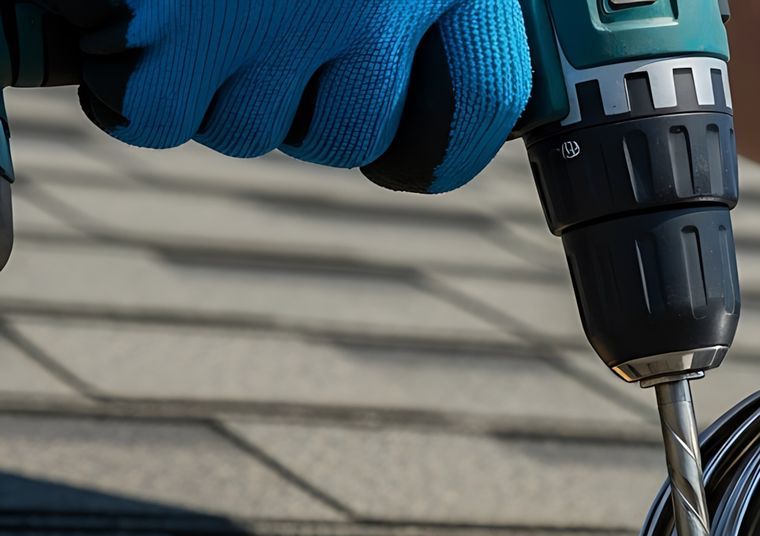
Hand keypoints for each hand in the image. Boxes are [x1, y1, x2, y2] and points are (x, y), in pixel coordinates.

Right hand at [40, 0, 530, 191]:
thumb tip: (416, 72)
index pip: (485, 98)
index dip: (449, 146)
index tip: (413, 158)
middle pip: (350, 135)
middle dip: (303, 115)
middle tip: (266, 56)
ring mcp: (277, 17)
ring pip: (248, 128)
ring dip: (217, 91)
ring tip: (200, 12)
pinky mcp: (179, 31)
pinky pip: (158, 113)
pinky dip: (136, 88)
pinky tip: (136, 35)